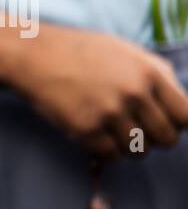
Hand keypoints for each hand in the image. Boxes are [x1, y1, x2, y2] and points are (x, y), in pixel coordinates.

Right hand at [0, 22, 187, 157]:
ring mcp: (108, 114)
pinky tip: (98, 137)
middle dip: (155, 139)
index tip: (165, 122)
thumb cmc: (82, 52)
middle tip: (139, 131)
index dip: (178, 124)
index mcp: (149, 74)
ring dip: (130, 147)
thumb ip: (157, 75)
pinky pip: (111, 156)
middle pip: (166, 139)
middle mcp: (133, 95)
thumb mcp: (128, 52)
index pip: (186, 116)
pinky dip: (107, 151)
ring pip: (139, 152)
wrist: (36, 56)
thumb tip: (179, 102)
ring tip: (115, 133)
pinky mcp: (84, 130)